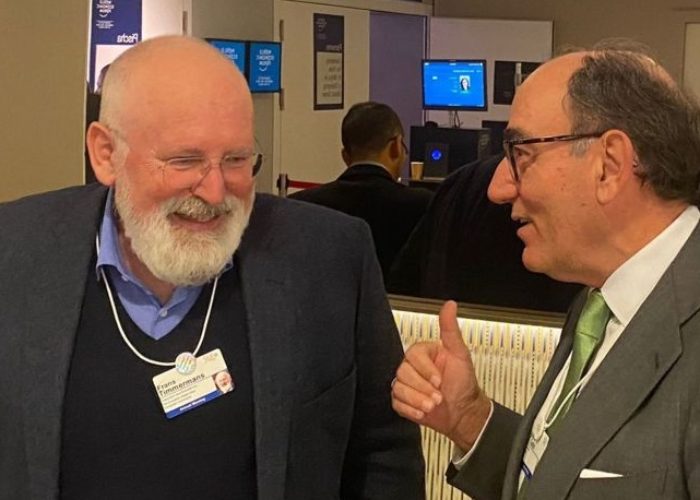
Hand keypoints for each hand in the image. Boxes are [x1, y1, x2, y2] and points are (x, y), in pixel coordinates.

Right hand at [391, 300, 490, 450]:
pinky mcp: (402, 400)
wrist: (463, 413)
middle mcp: (413, 367)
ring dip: (417, 400)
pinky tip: (422, 411)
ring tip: (432, 405)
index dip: (426, 371)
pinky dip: (410, 410)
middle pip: (403, 373)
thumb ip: (450, 329)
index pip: (413, 356)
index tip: (439, 380)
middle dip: (423, 388)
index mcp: (423, 354)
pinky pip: (396, 403)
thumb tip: (450, 305)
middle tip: (438, 396)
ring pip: (398, 388)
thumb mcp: (459, 353)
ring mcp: (406, 384)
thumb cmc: (463, 384)